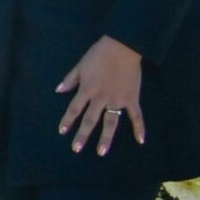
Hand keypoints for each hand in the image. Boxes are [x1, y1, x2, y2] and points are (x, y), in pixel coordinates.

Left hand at [57, 35, 145, 155]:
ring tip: (101, 152)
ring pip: (110, 122)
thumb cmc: (98, 55)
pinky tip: (140, 141)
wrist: (122, 47)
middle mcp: (101, 98)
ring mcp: (117, 100)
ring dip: (106, 138)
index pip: (74, 109)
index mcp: (87, 90)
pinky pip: (136, 116)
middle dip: (82, 135)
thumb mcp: (80, 66)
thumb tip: (58, 91)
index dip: (67, 120)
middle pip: (90, 120)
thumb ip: (70, 80)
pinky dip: (139, 128)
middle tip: (76, 149)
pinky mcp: (131, 99)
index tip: (62, 132)